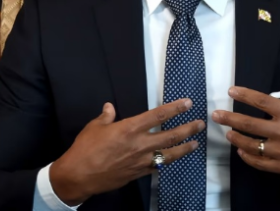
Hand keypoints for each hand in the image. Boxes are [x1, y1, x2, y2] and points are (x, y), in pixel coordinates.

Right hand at [50, 99, 204, 204]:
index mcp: (129, 128)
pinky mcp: (138, 173)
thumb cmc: (85, 149)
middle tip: (200, 124)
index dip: (174, 108)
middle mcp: (139, 144)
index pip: (158, 115)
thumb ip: (106, 116)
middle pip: (170, 136)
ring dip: (184, 148)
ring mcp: (141, 161)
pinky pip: (157, 167)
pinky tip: (173, 159)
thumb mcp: (94, 127)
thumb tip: (109, 107)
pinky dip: (166, 162)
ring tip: (194, 143)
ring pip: (169, 154)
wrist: (79, 176)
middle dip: (187, 129)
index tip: (187, 103)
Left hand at [212, 56, 279, 196]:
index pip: (261, 101)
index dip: (244, 95)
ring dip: (236, 139)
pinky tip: (242, 153)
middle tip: (216, 115)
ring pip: (250, 145)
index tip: (231, 91)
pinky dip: (248, 158)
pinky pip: (260, 163)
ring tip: (227, 134)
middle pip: (249, 124)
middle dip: (230, 118)